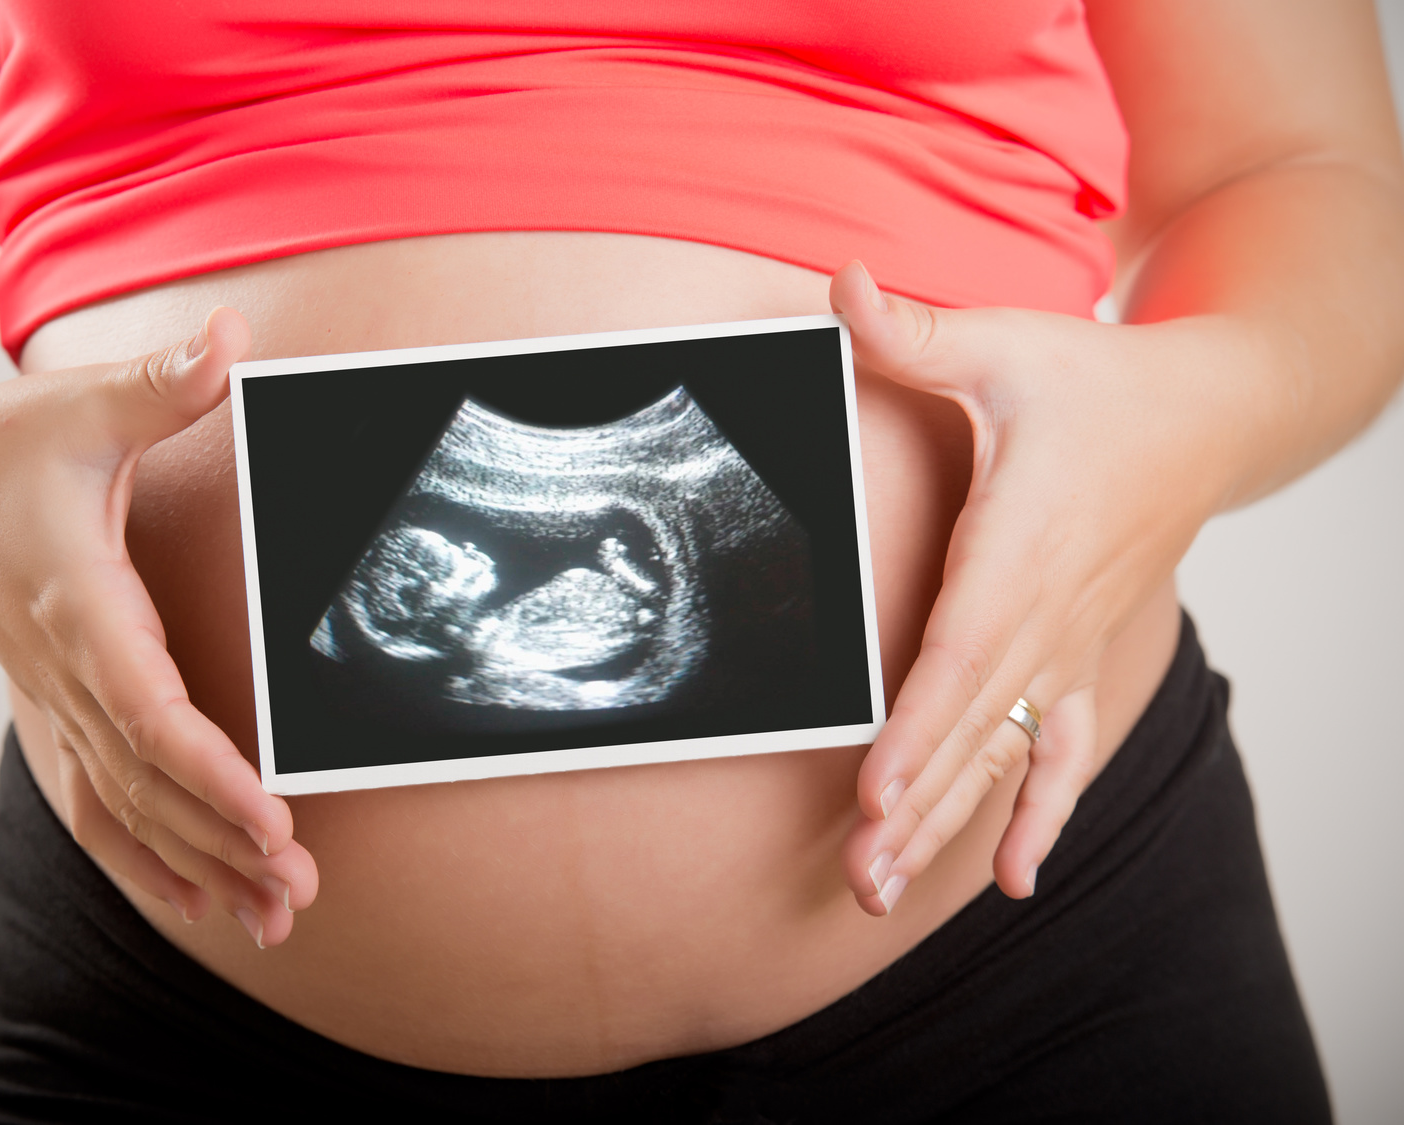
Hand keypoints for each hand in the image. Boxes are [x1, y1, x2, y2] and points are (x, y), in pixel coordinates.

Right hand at [0, 307, 317, 946]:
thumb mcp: (80, 405)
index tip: (273, 816)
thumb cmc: (5, 446)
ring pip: (127, 808)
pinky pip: (101, 805)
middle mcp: (66, 670)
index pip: (150, 712)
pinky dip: (148, 858)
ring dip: (198, 865)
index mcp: (79, 606)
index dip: (210, 771)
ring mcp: (57, 699)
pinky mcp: (59, 709)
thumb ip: (160, 386)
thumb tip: (231, 339)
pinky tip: (200, 900)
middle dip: (225, 841)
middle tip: (301, 890)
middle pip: (149, 782)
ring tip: (274, 918)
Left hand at [829, 261, 1235, 913]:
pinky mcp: (1084, 657)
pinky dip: (1039, 812)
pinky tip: (1014, 876)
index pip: (962, 653)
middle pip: (974, 727)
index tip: (876, 790)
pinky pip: (1062, 749)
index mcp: (1021, 545)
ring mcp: (1072, 645)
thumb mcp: (1006, 345)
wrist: (1211, 416)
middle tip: (862, 878)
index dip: (920, 726)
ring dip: (952, 825)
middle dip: (917, 805)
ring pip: (1006, 753)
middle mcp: (1050, 613)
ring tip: (892, 889)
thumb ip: (915, 330)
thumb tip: (840, 287)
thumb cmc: (1100, 384)